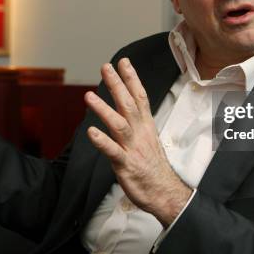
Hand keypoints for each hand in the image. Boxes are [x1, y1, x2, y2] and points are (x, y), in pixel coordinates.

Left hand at [85, 58, 191, 226]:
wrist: (164, 192)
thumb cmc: (153, 166)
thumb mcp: (148, 138)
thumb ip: (136, 122)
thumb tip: (125, 108)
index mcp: (146, 125)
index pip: (140, 96)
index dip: (132, 78)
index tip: (123, 61)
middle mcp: (140, 133)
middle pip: (128, 104)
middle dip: (117, 84)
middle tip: (106, 67)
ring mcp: (133, 148)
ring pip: (119, 124)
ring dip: (103, 109)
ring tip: (88, 96)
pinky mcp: (126, 165)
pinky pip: (113, 151)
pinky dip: (102, 141)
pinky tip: (91, 132)